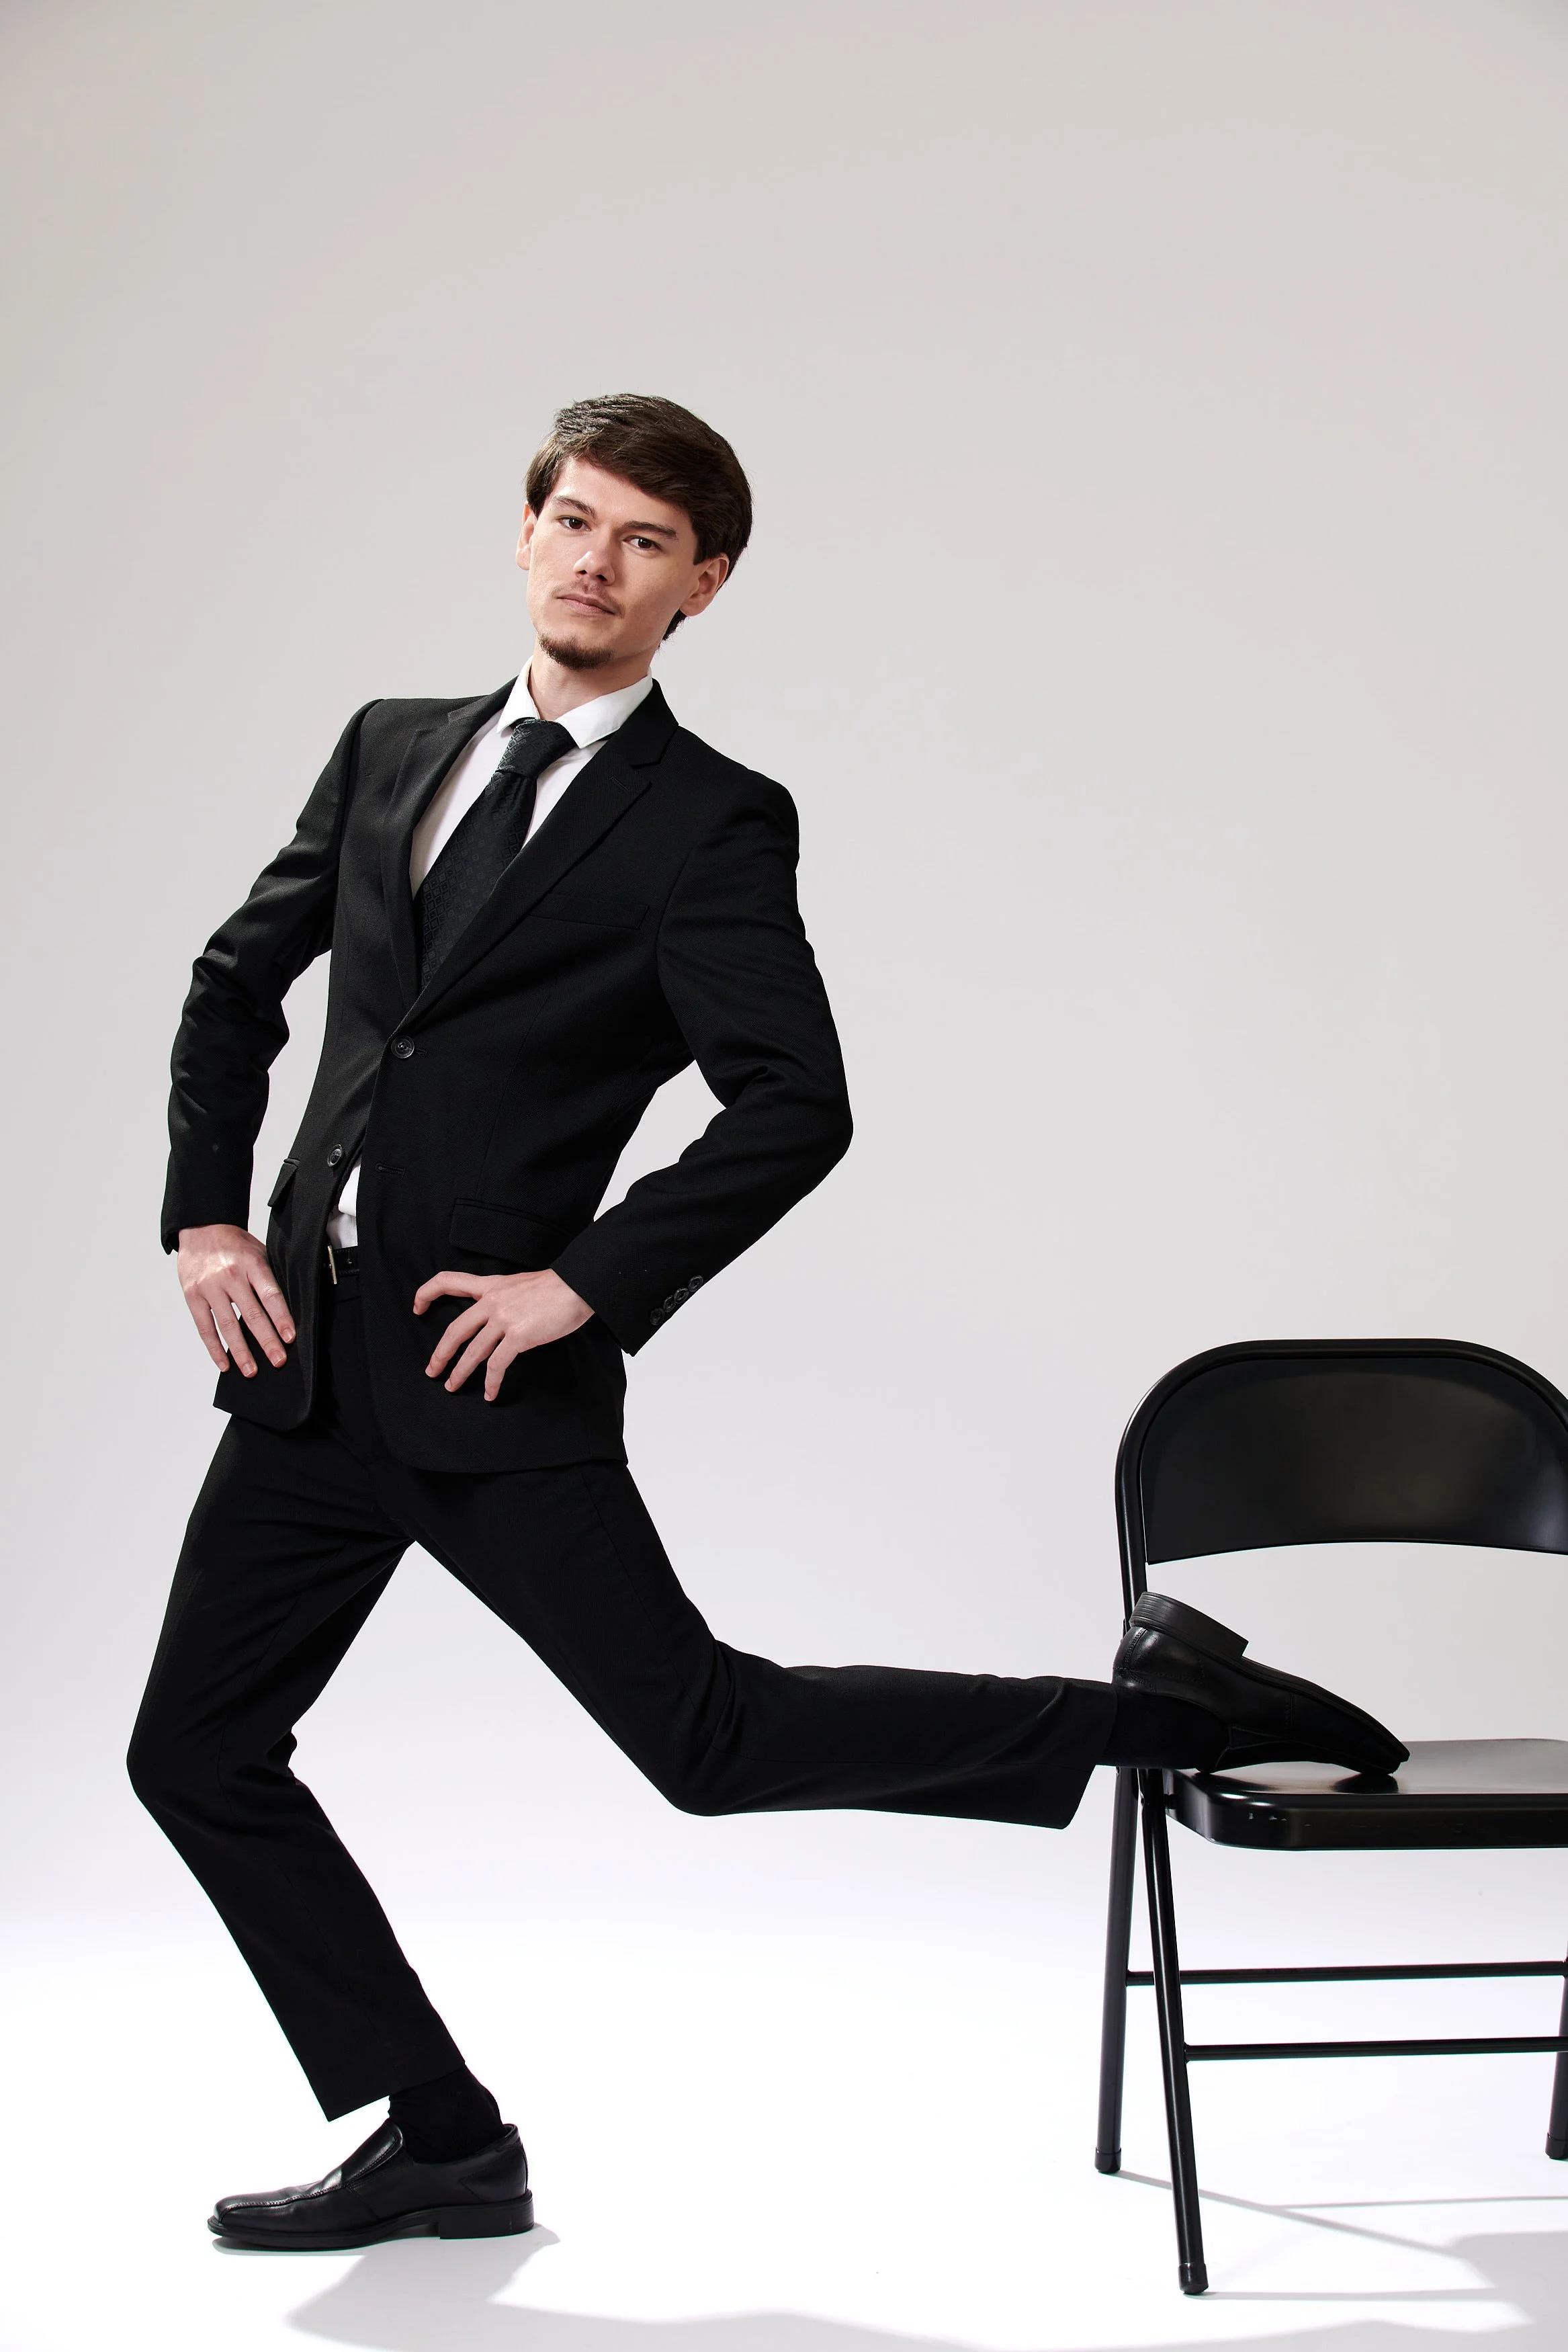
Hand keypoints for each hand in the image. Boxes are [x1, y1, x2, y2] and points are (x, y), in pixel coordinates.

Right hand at [177, 1224, 295, 1377]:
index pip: (270, 1294)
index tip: (290, 1337)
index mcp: (252, 1263)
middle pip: (251, 1314)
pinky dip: (214, 1348)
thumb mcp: (259, 1251)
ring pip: (227, 1325)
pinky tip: (225, 1364)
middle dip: (266, 1341)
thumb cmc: (236, 1244)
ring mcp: (209, 1286)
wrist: (201, 1228)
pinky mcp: (192, 1296)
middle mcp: (230, 1275)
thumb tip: (292, 1307)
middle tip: (278, 1361)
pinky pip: (205, 1327)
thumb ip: (270, 1277)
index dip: (281, 1317)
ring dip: (240, 1351)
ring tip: (251, 1371)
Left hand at [413, 1267, 592, 1399]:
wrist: (579, 1285)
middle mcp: (492, 1300)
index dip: (427, 1293)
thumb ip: (503, 1296)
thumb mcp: (520, 1284)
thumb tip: (497, 1316)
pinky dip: (491, 1382)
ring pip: (472, 1351)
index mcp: (490, 1285)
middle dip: (441, 1354)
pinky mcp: (518, 1336)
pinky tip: (490, 1393)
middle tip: (432, 1370)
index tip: (417, 1307)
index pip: (448, 1281)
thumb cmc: (557, 1287)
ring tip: (453, 1386)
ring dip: (460, 1372)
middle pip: (455, 1329)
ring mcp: (504, 1318)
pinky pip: (497, 1364)